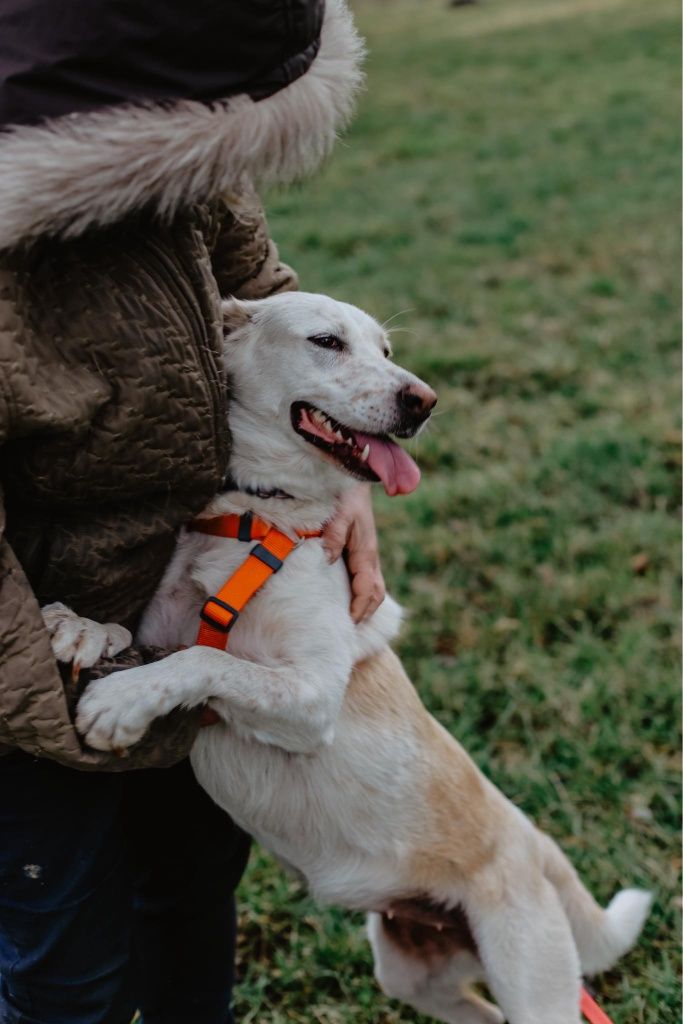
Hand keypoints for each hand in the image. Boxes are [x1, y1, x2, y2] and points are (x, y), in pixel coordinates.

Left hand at [322, 484, 384, 622]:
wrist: (354, 478)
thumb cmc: (346, 495)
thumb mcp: (340, 512)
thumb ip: (334, 535)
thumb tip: (328, 558)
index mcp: (366, 552)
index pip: (368, 589)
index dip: (359, 609)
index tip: (348, 623)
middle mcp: (370, 556)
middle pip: (375, 593)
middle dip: (364, 613)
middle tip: (347, 629)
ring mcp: (367, 554)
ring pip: (373, 587)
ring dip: (364, 605)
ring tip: (348, 620)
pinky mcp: (361, 551)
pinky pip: (366, 579)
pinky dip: (360, 594)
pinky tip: (346, 599)